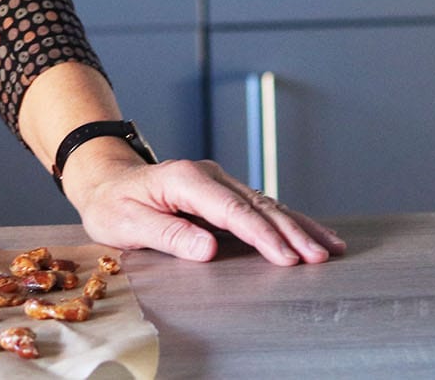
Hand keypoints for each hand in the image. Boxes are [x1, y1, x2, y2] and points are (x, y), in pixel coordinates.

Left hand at [64, 153, 344, 266]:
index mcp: (184, 179)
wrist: (105, 180)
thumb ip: (167, 233)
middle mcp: (208, 176)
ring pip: (266, 205)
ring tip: (329, 247)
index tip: (287, 258)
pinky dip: (287, 222)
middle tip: (320, 257)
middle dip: (291, 232)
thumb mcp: (126, 222)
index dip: (262, 235)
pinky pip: (260, 208)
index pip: (232, 210)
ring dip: (298, 226)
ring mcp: (218, 182)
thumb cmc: (112, 204)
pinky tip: (310, 234)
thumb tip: (208, 248)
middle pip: (257, 206)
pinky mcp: (223, 194)